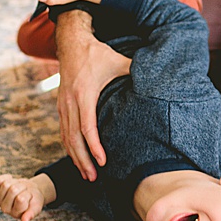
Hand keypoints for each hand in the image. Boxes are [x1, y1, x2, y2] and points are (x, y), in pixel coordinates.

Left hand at [0, 173, 56, 220]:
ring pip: (6, 184)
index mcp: (15, 214)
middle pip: (12, 189)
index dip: (27, 194)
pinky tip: (12, 181)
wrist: (30, 193)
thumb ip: (30, 214)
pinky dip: (8, 177)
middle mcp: (5, 209)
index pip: (20, 199)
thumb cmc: (34, 201)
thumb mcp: (36, 207)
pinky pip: (0, 179)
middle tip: (25, 191)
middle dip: (22, 187)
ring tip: (20, 188)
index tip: (30, 198)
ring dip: (16, 182)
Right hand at [53, 9, 130, 180]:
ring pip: (66, 137)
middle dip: (83, 160)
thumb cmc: (97, 53)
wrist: (71, 42)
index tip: (103, 161)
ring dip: (75, 157)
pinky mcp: (61, 105)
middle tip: (93, 177)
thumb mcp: (118, 60)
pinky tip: (77, 158)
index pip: (87, 126)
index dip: (94, 146)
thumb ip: (135, 71)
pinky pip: (63, 130)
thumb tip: (160, 78)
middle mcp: (70, 101)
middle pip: (73, 138)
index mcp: (84, 93)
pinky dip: (69, 146)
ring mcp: (63, 104)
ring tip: (86, 174)